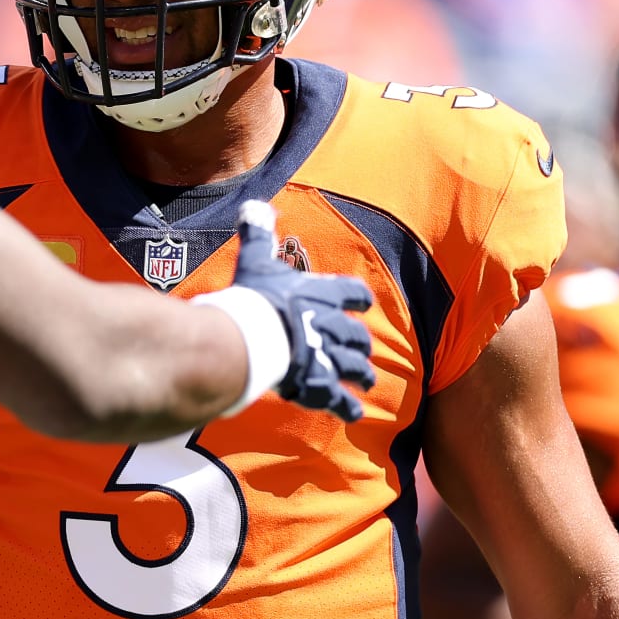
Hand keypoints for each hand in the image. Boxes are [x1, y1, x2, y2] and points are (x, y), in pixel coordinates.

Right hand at [197, 200, 375, 420]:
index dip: (357, 298)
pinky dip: (348, 408)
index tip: (360, 302)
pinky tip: (354, 413)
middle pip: (357, 336)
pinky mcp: (320, 386)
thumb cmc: (256, 298)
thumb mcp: (257, 261)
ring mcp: (329, 358)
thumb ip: (259, 234)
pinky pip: (340, 400)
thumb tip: (253, 205)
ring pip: (355, 368)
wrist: (253, 338)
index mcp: (323, 295)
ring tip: (365, 380)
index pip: (352, 293)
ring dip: (361, 373)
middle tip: (363, 350)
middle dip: (360, 343)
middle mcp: (334, 326)